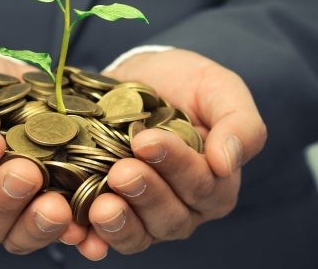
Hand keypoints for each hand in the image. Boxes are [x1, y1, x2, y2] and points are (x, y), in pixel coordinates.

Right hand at [0, 55, 86, 253]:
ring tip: (57, 204)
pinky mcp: (40, 215)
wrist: (6, 85)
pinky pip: (52, 232)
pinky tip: (82, 224)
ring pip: (14, 237)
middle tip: (26, 171)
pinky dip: (70, 230)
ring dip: (35, 223)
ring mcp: (5, 218)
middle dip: (2, 199)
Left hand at [75, 49, 266, 257]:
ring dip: (120, 224)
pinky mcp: (110, 212)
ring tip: (102, 206)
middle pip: (170, 218)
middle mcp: (182, 207)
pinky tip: (77, 234)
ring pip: (139, 235)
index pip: (202, 186)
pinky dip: (90, 239)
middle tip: (122, 170)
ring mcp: (144, 215)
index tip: (146, 140)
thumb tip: (226, 163)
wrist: (140, 77)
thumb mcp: (220, 90)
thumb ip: (239, 125)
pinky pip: (102, 237)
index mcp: (215, 183)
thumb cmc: (186, 84)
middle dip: (145, 194)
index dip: (175, 166)